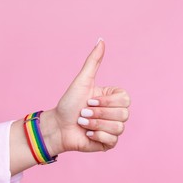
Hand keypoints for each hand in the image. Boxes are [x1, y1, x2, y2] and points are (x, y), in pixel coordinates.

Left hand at [41, 39, 130, 155]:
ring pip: (118, 127)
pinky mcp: (108, 143)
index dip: (106, 101)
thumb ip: (93, 62)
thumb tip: (101, 39)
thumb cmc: (69, 104)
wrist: (57, 126)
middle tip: (83, 113)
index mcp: (113, 98)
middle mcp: (116, 113)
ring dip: (95, 125)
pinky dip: (97, 136)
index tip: (90, 100)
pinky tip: (87, 134)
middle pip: (124, 114)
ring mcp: (113, 129)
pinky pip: (113, 140)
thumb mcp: (82, 81)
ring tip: (82, 123)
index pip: (125, 99)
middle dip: (98, 113)